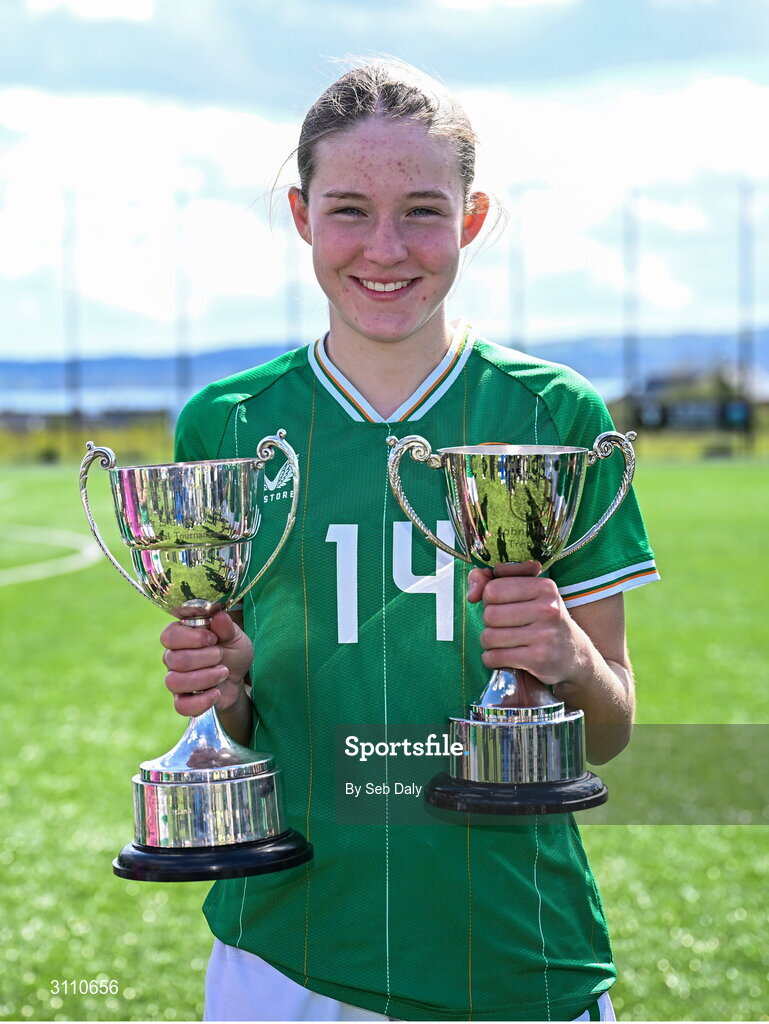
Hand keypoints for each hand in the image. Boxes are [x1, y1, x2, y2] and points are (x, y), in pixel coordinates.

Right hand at [160, 611, 253, 717]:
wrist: (238, 678)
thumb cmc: (232, 651)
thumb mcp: (235, 636)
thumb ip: (226, 627)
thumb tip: (219, 616)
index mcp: (180, 636)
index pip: (169, 635)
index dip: (192, 638)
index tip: (213, 638)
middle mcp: (172, 657)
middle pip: (174, 660)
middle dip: (205, 658)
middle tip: (221, 655)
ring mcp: (175, 679)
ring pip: (174, 682)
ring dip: (204, 678)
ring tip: (223, 672)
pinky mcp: (183, 699)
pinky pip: (181, 706)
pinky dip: (201, 701)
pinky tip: (216, 693)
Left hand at [467, 561, 590, 687]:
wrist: (573, 655)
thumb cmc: (542, 619)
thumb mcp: (527, 592)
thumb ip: (492, 580)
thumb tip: (472, 593)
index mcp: (544, 587)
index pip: (493, 589)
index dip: (490, 599)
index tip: (503, 606)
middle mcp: (548, 609)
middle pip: (489, 614)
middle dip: (490, 623)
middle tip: (505, 627)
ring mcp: (545, 635)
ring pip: (489, 637)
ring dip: (490, 643)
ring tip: (505, 642)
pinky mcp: (538, 659)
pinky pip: (495, 657)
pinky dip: (493, 659)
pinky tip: (506, 656)